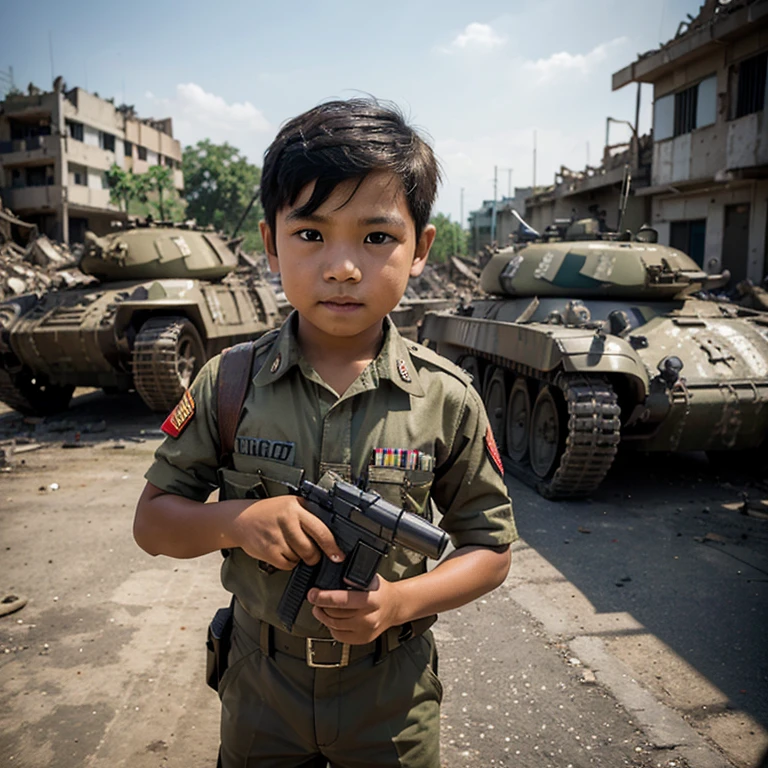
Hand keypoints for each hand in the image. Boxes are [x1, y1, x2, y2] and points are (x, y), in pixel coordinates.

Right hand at [228, 496, 344, 570]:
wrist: (240, 518)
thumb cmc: (269, 512)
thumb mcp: (291, 505)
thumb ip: (309, 515)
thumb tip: (332, 533)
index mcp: (296, 508)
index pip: (321, 529)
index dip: (332, 546)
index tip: (338, 555)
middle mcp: (287, 521)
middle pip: (310, 549)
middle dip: (314, 556)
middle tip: (311, 553)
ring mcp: (276, 537)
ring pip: (299, 558)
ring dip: (298, 557)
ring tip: (289, 545)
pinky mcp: (268, 551)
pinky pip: (287, 564)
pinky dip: (287, 562)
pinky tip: (281, 550)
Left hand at [307, 575, 399, 644]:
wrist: (395, 606)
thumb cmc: (381, 591)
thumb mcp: (369, 579)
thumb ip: (352, 578)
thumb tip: (329, 576)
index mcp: (372, 600)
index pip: (342, 600)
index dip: (324, 597)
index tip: (312, 594)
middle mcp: (370, 618)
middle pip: (335, 614)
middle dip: (321, 605)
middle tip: (314, 598)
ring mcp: (366, 631)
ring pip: (335, 625)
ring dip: (323, 616)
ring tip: (320, 608)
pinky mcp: (362, 639)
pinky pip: (339, 636)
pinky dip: (331, 627)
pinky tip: (331, 618)